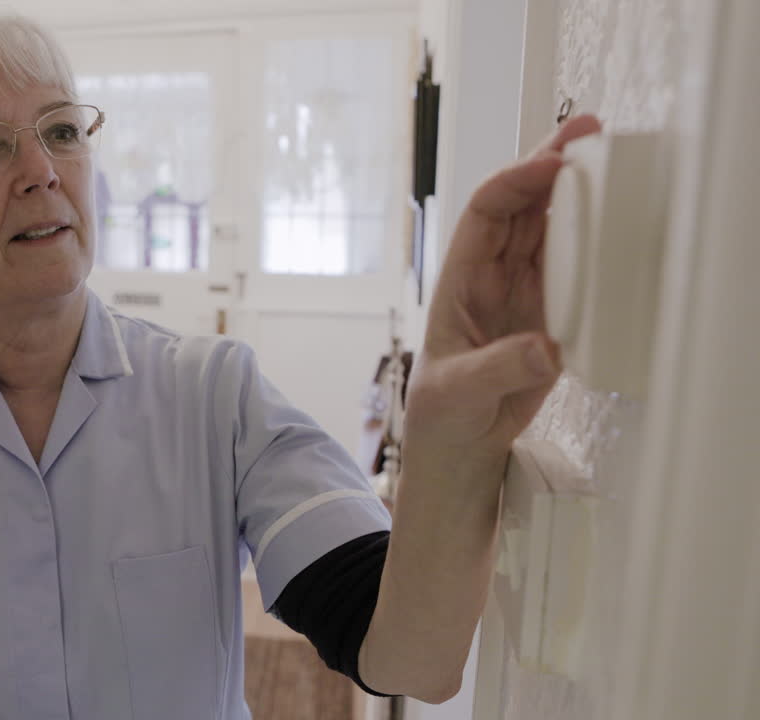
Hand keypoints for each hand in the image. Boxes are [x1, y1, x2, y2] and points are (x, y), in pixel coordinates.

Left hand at [405, 115, 602, 465]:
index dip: (516, 183)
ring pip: (552, 229)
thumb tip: (544, 348)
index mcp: (461, 280)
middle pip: (523, 206)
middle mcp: (495, 277)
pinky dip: (598, 243)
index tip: (552, 164)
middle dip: (551, 164)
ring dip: (577, 194)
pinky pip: (579, 268)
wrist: (461, 449)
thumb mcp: (458, 393)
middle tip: (589, 127)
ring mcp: (526, 293)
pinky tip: (621, 221)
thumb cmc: (442, 415)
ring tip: (612, 157)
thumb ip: (497, 368)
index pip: (487, 214)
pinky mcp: (554, 317)